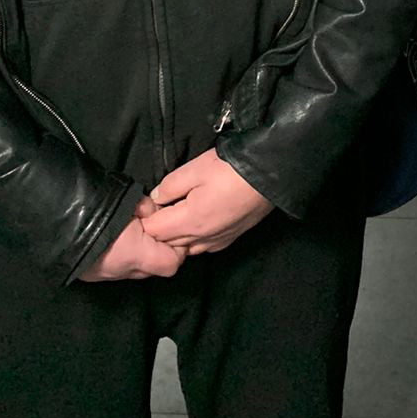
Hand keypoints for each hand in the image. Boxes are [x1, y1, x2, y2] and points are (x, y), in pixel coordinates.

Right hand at [78, 196, 186, 281]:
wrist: (53, 211)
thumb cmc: (97, 204)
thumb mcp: (132, 201)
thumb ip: (151, 210)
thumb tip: (160, 213)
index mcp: (135, 254)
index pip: (173, 262)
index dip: (177, 247)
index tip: (174, 229)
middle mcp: (121, 271)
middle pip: (155, 268)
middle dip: (160, 249)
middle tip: (155, 228)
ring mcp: (104, 276)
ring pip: (136, 271)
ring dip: (141, 255)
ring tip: (135, 233)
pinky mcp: (90, 275)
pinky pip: (117, 270)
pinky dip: (123, 258)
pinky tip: (117, 241)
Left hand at [141, 148, 273, 255]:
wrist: (271, 174)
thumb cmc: (231, 169)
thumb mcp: (195, 169)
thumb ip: (169, 185)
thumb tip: (156, 198)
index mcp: (189, 221)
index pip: (153, 231)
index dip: (145, 218)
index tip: (147, 204)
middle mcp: (202, 238)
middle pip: (168, 243)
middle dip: (159, 229)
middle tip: (160, 207)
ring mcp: (218, 241)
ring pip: (186, 248)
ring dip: (177, 236)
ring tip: (177, 215)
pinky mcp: (231, 239)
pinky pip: (204, 247)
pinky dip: (194, 239)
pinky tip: (198, 223)